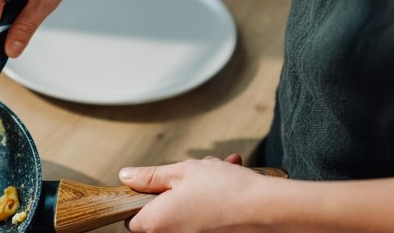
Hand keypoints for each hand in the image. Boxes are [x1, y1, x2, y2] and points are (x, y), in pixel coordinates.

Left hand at [119, 154, 271, 231]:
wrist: (267, 210)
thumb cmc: (224, 189)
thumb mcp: (181, 172)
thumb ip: (150, 176)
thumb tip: (126, 176)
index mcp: (156, 223)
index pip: (132, 220)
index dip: (141, 200)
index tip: (157, 186)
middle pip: (163, 213)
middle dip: (179, 188)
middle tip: (198, 171)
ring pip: (187, 211)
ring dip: (200, 190)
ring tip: (221, 169)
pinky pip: (205, 218)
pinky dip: (214, 202)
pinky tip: (230, 177)